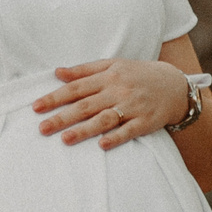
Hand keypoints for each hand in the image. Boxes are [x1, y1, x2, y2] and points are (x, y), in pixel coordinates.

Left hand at [35, 58, 188, 148]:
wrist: (174, 85)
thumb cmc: (138, 75)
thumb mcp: (113, 65)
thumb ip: (84, 70)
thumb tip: (57, 72)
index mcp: (108, 76)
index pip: (76, 87)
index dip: (55, 97)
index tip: (36, 107)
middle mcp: (118, 90)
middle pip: (86, 105)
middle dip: (62, 116)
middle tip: (42, 128)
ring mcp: (133, 106)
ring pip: (105, 119)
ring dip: (84, 129)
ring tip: (65, 139)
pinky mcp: (146, 121)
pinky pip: (129, 131)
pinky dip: (116, 138)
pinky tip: (102, 145)